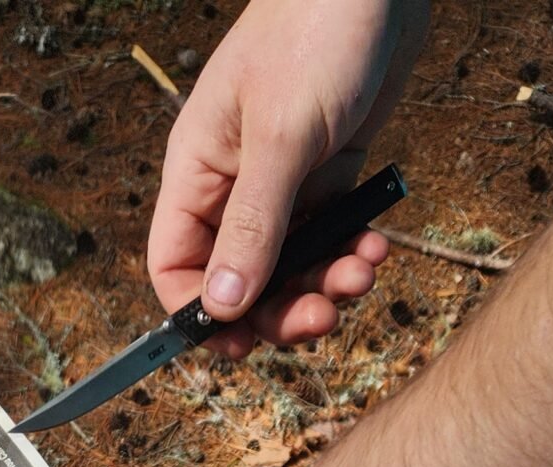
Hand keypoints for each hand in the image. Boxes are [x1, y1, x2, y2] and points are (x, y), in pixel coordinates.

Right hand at [148, 0, 428, 352]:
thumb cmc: (315, 34)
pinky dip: (351, 253)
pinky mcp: (327, 177)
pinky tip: (376, 244)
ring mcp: (282, 183)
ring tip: (364, 271)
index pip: (176, 265)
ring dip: (326, 285)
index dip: (200, 315)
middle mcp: (234, 185)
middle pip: (240, 283)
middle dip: (281, 310)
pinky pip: (330, 241)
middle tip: (324, 317)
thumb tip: (220, 308)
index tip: (240, 346)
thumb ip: (253, 227)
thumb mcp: (281, 137)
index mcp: (198, 171)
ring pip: (290, 270)